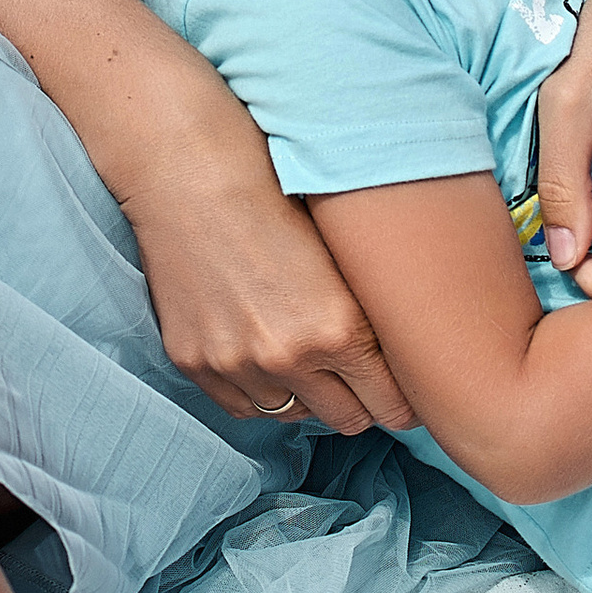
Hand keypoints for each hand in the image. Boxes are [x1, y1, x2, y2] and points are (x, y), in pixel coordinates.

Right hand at [119, 151, 415, 436]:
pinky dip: (257, 389)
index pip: (393, 407)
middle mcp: (290, 358)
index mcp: (340, 328)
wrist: (188, 171)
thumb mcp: (343, 253)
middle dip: (358, 400)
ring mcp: (238, 365)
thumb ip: (369, 316)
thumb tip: (397, 362)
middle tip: (355, 374)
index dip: (402, 400)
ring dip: (304, 393)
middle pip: (347, 421)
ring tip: (300, 351)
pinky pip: (243, 407)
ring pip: (293, 416)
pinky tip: (261, 354)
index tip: (400, 389)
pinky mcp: (195, 362)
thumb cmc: (273, 190)